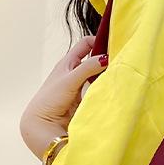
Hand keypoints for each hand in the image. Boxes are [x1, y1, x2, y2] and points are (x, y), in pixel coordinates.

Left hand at [20, 36, 107, 158]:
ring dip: (106, 74)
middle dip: (105, 58)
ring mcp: (80, 86)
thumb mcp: (70, 79)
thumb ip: (87, 68)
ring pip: (98, 74)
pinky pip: (98, 88)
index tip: (112, 43)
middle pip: (94, 59)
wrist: (43, 124)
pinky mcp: (85, 99)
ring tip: (118, 74)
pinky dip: (105, 87)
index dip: (97, 40)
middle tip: (120, 60)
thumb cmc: (50, 99)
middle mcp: (75, 72)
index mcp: (68, 62)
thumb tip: (106, 58)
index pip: (86, 44)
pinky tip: (112, 88)